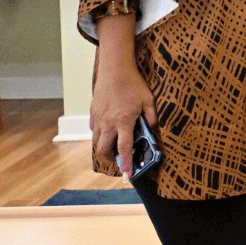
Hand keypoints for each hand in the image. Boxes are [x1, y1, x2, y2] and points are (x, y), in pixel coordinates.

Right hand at [90, 58, 155, 178]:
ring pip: (96, 140)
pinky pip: (94, 129)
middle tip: (119, 160)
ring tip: (113, 146)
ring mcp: (98, 118)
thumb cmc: (133, 83)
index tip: (127, 175)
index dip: (126, 164)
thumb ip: (151, 117)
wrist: (115, 69)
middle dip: (111, 158)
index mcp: (124, 122)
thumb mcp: (149, 100)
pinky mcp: (93, 112)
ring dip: (104, 147)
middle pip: (104, 150)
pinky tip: (108, 129)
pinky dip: (99, 133)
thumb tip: (153, 128)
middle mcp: (108, 123)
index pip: (124, 149)